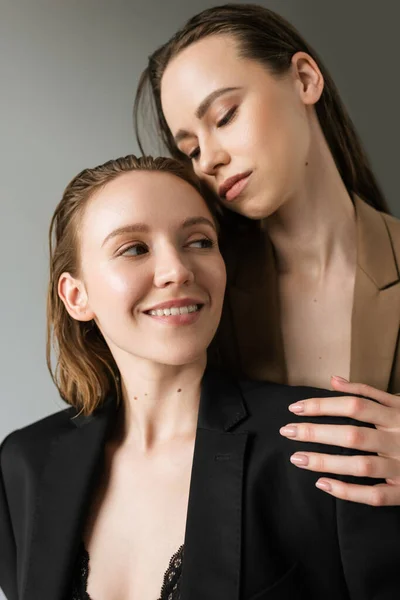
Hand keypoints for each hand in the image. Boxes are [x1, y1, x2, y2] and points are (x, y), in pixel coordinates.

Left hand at [279, 377, 399, 505]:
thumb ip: (369, 391)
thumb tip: (333, 379)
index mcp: (397, 414)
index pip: (354, 405)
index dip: (323, 405)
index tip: (295, 408)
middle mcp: (398, 438)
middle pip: (353, 435)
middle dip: (317, 432)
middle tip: (287, 431)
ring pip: (361, 465)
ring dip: (326, 462)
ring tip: (298, 458)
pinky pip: (375, 495)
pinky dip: (348, 492)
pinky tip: (323, 484)